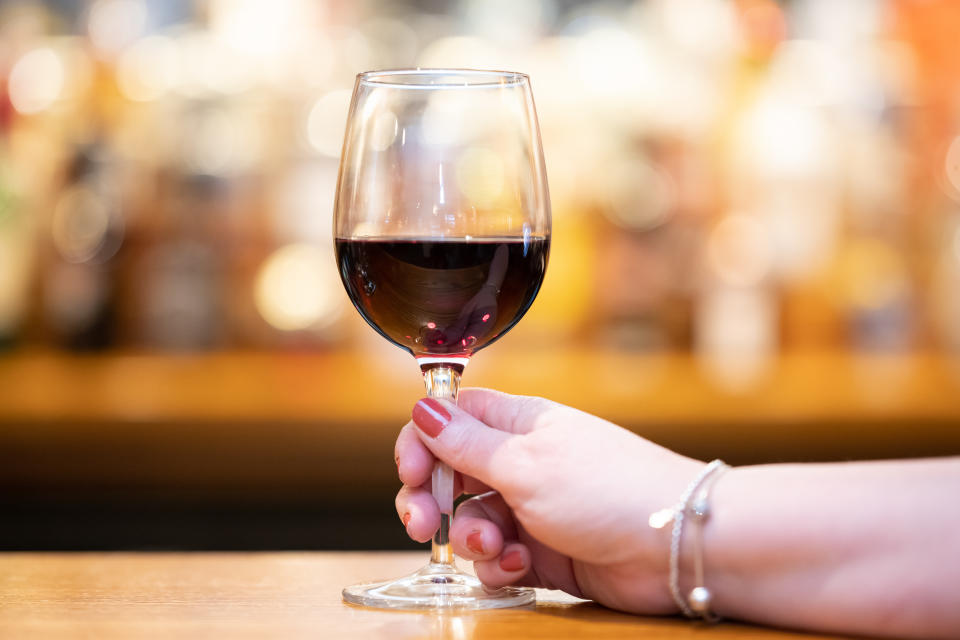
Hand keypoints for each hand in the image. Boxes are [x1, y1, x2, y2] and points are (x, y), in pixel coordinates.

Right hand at [394, 388, 705, 613]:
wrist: (675, 542)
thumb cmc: (607, 487)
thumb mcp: (525, 462)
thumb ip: (466, 443)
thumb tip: (422, 408)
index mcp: (518, 424)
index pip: (451, 420)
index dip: (422, 444)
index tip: (411, 474)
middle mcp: (521, 462)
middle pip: (450, 475)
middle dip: (430, 501)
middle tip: (424, 525)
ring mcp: (532, 507)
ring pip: (470, 522)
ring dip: (471, 538)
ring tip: (497, 546)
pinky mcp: (544, 550)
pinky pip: (498, 557)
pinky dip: (500, 564)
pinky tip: (520, 565)